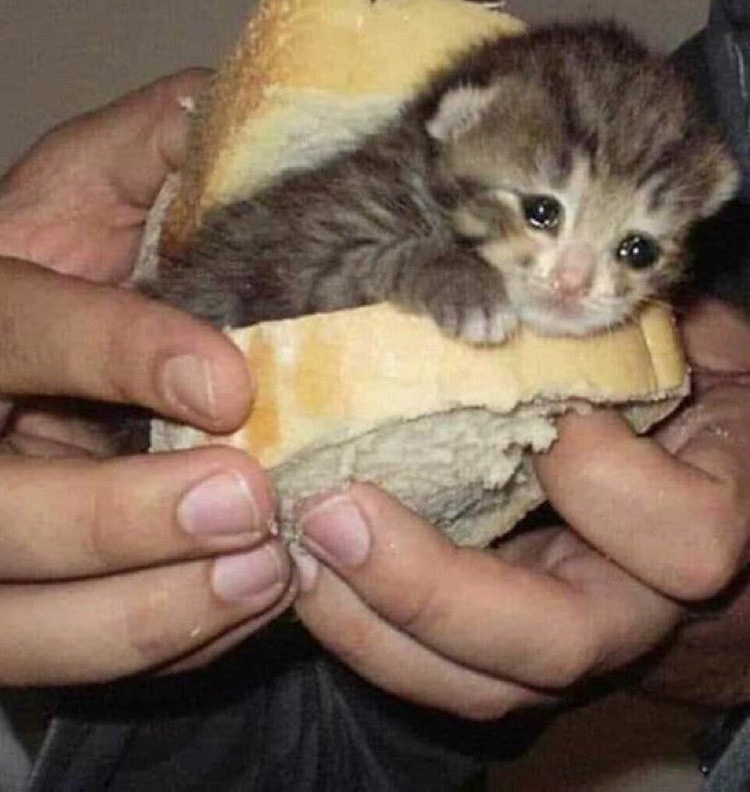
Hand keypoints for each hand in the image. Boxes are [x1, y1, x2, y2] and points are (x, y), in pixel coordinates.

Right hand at [0, 70, 294, 685]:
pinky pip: (51, 660)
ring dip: (140, 610)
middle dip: (111, 518)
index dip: (112, 353)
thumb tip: (222, 108)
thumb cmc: (76, 267)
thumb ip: (149, 146)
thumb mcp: (99, 188)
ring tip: (263, 570)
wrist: (53, 365)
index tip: (231, 382)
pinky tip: (247, 600)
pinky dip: (156, 645)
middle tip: (247, 501)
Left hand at [293, 297, 749, 717]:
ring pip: (474, 685)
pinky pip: (428, 671)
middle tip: (331, 513)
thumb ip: (627, 337)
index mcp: (704, 523)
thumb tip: (517, 315)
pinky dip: (359, 628)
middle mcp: (636, 607)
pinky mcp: (495, 649)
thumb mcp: (672, 347)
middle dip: (427, 586)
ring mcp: (559, 639)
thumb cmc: (675, 391)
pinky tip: (307, 567)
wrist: (678, 480)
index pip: (688, 540)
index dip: (604, 475)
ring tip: (298, 545)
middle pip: (550, 643)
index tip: (535, 404)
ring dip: (368, 624)